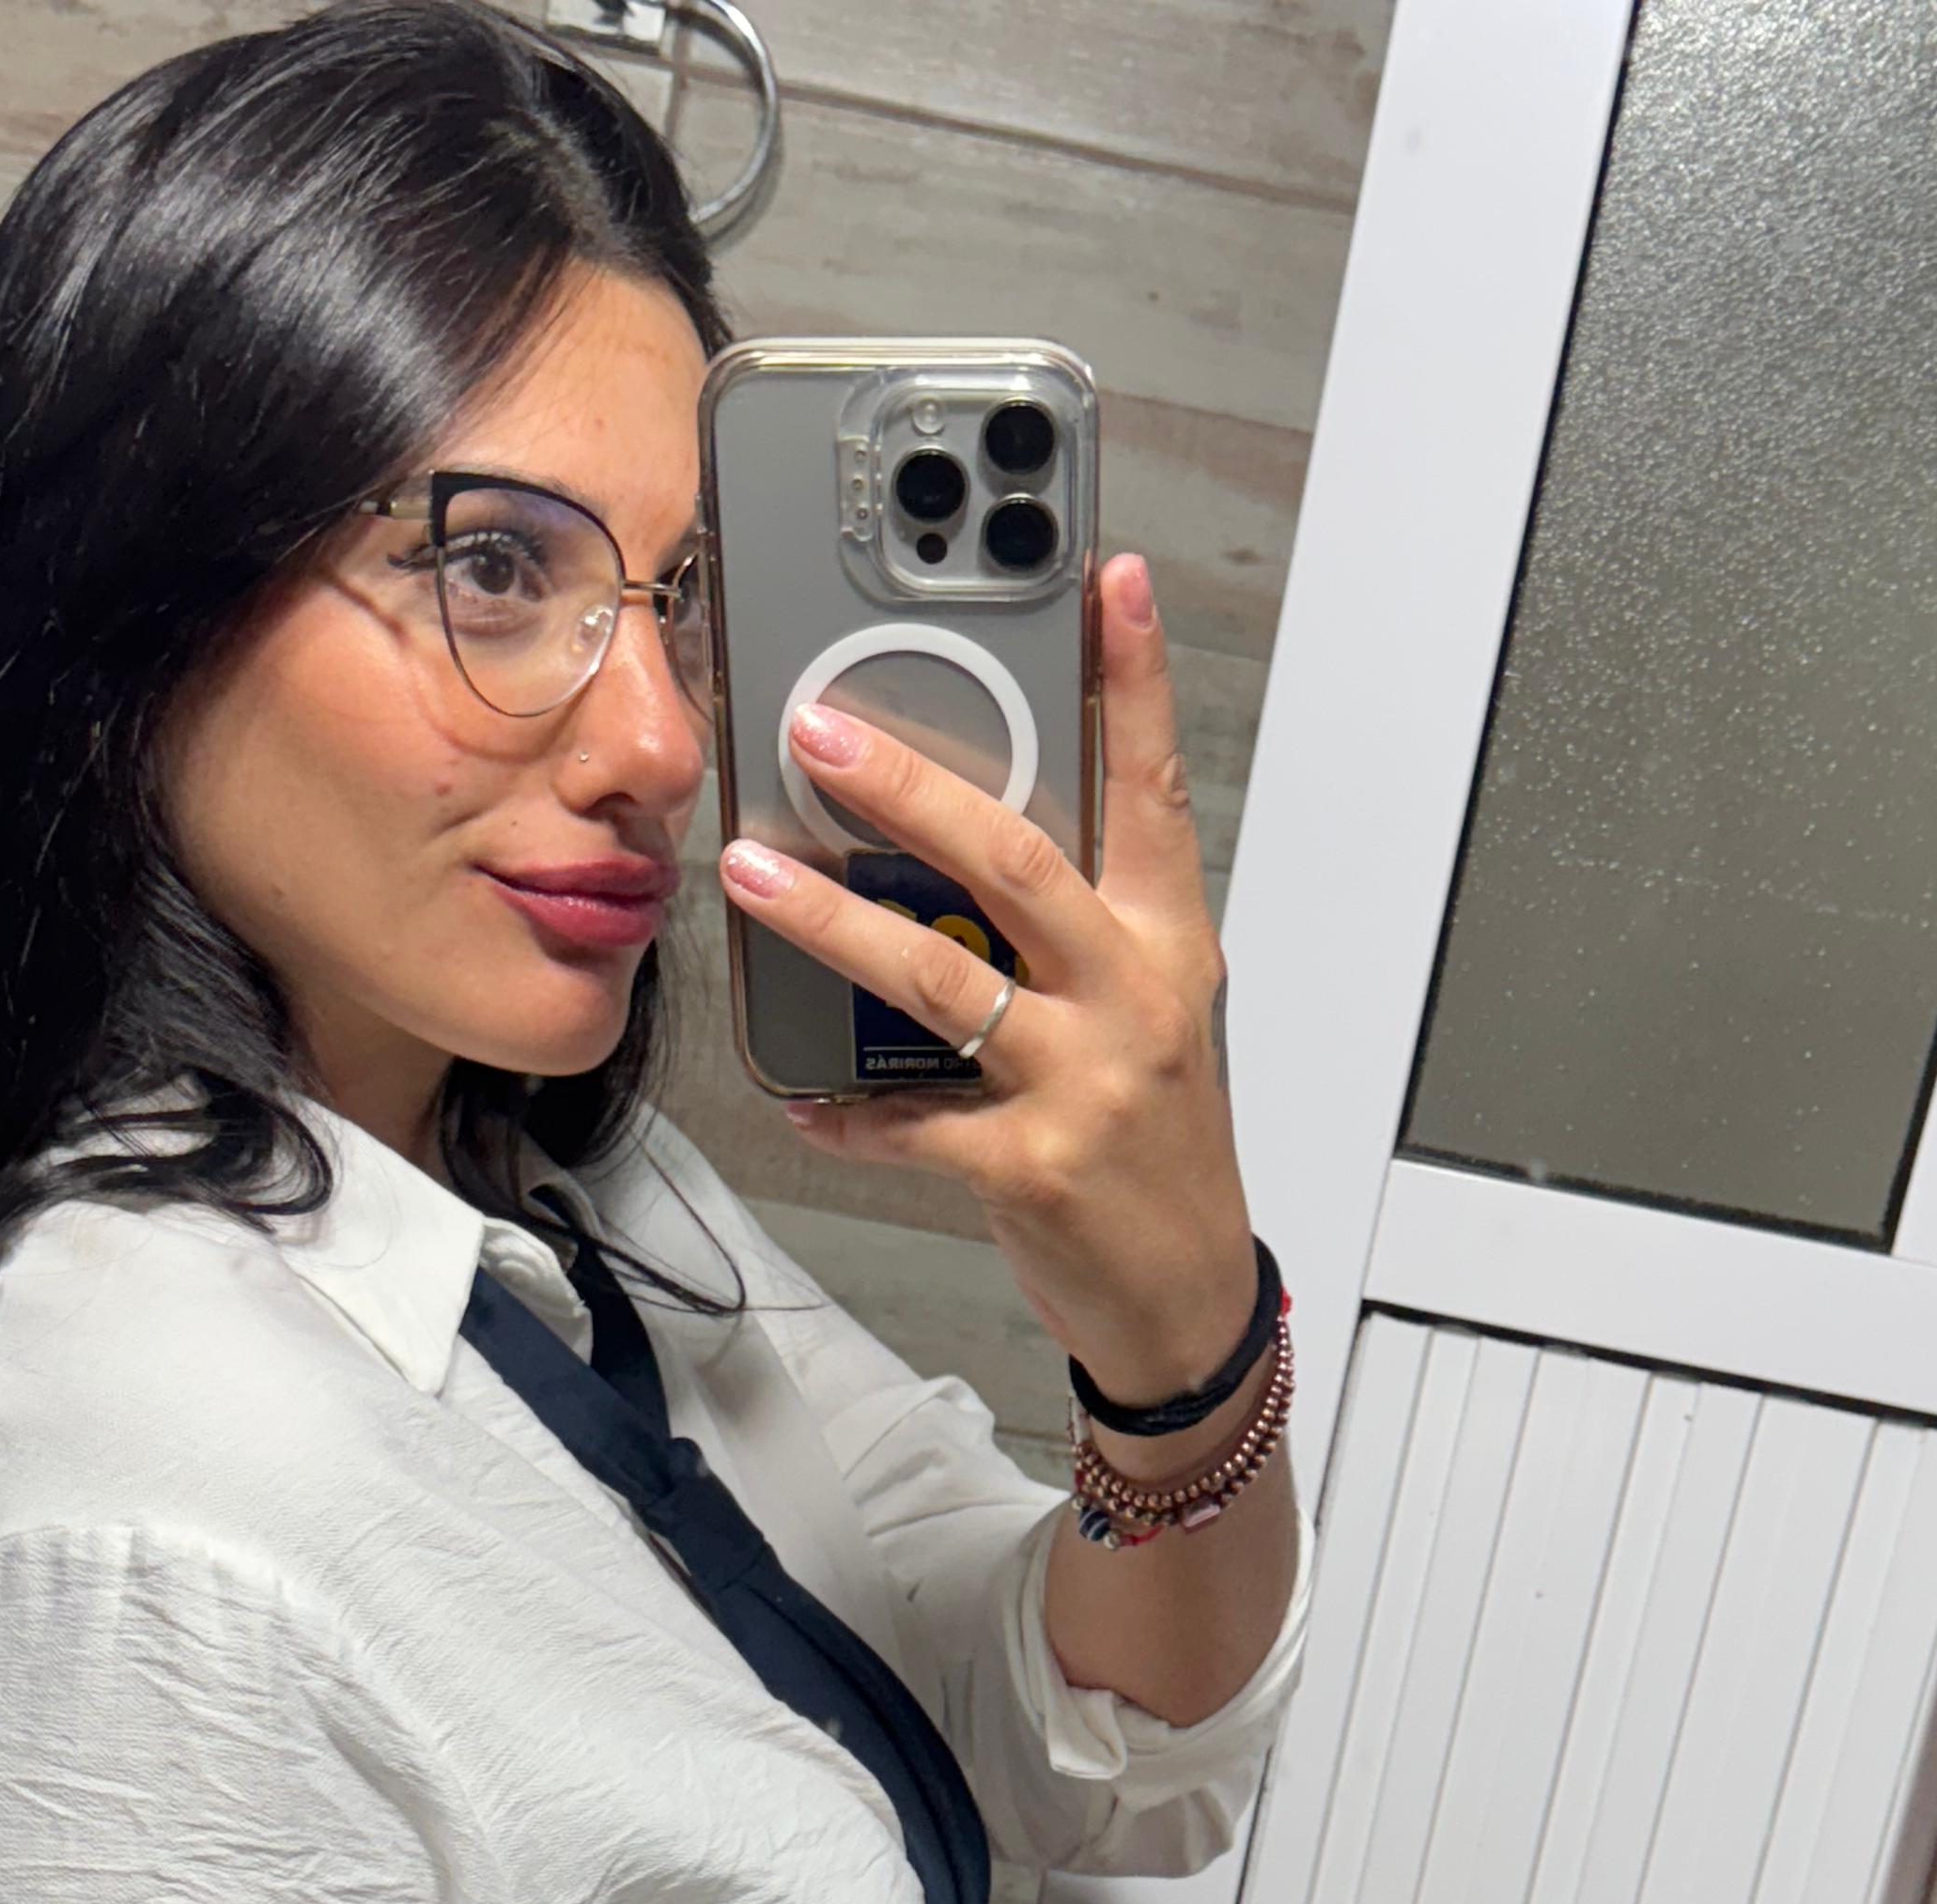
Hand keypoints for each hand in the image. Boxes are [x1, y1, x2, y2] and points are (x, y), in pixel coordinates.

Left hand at [713, 554, 1257, 1409]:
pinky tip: (799, 1096)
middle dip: (908, 783)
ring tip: (751, 876)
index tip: (1105, 575)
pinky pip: (910, 1120)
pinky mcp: (1032, 1164)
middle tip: (817, 729)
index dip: (1132, 676)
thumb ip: (1075, 928)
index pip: (1153, 784)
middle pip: (1015, 860)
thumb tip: (958, 839)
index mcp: (1166, 941)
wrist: (1184, 1294)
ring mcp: (1085, 1081)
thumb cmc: (1153, 1145)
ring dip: (831, 921)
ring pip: (940, 977)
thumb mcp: (1146, 1015)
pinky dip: (845, 1112)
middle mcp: (1134, 997)